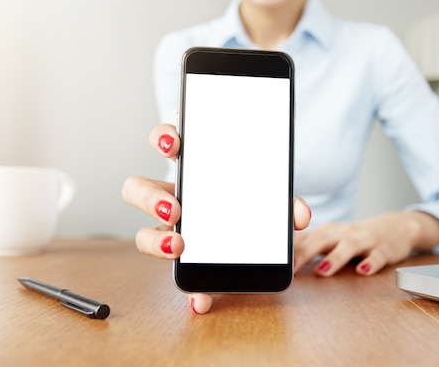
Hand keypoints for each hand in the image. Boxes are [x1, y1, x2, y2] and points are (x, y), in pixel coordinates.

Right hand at [122, 124, 311, 313]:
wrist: (258, 239)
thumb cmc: (253, 205)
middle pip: (137, 188)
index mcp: (193, 171)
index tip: (174, 145)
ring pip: (143, 233)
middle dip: (149, 197)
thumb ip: (285, 203)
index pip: (167, 143)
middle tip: (176, 209)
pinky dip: (192, 290)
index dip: (162, 139)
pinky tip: (203, 299)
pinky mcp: (185, 262)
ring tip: (179, 245)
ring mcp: (173, 231)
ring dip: (155, 241)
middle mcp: (174, 199)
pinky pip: (180, 277)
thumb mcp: (270, 199)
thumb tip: (301, 216)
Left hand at [293, 211, 438, 276]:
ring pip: (349, 246)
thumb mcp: (331, 238)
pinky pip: (378, 256)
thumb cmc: (355, 236)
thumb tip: (282, 252)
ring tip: (323, 271)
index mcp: (329, 232)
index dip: (290, 247)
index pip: (305, 237)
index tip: (277, 257)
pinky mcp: (384, 249)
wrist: (396, 227)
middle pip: (323, 239)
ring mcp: (365, 240)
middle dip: (306, 253)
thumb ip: (308, 245)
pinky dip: (371, 263)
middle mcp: (344, 233)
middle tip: (292, 268)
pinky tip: (363, 270)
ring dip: (335, 258)